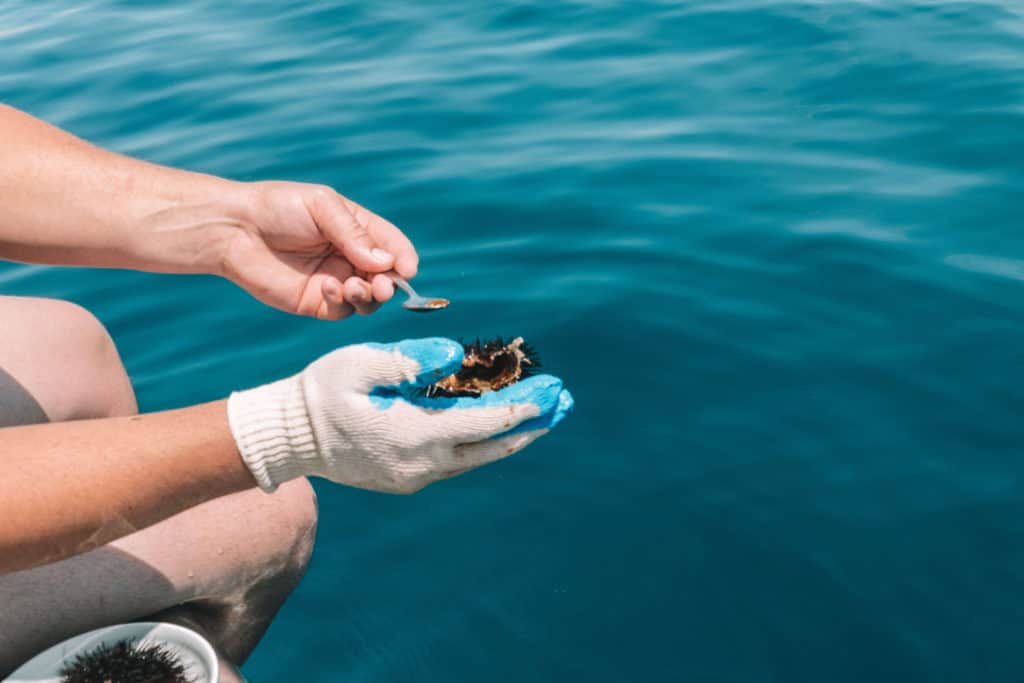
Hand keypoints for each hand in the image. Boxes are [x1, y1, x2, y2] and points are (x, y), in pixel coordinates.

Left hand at [221, 181, 418, 318]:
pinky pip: (342, 311)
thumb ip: (354, 233)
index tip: (407, 268)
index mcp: (357, 230)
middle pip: (386, 277)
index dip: (404, 257)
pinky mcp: (316, 303)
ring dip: (370, 296)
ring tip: (354, 286)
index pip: (392, 246)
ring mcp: (335, 281)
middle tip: (382, 286)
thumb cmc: (278, 207)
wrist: (235, 229)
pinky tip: (328, 286)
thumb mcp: (322, 206)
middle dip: (390, 284)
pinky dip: (342, 302)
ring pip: (369, 300)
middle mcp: (350, 257)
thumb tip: (385, 262)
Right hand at [227, 338, 573, 492]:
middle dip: (533, 424)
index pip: (484, 423)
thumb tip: (455, 355)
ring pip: (479, 458)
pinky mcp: (409, 479)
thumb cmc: (322, 392)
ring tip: (546, 415)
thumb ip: (408, 361)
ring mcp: (416, 477)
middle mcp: (422, 465)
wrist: (290, 437)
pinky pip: (459, 461)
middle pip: (492, 446)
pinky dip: (485, 442)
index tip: (553, 390)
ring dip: (514, 436)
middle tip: (566, 403)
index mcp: (413, 434)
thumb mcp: (358, 364)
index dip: (523, 406)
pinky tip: (501, 426)